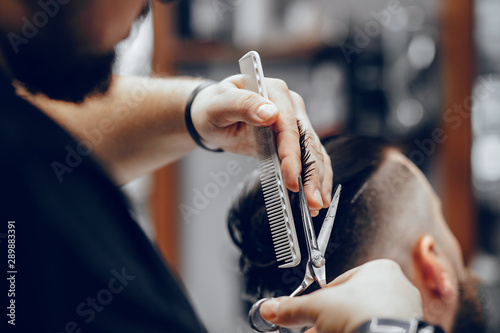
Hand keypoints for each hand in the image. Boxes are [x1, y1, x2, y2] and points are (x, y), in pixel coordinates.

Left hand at [191, 75, 332, 214]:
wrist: (212, 114)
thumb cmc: (214, 107)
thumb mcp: (220, 104)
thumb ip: (243, 105)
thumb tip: (269, 113)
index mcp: (275, 91)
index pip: (289, 125)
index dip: (292, 153)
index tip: (292, 177)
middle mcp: (291, 105)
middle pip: (307, 141)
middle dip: (311, 173)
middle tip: (312, 200)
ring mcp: (295, 123)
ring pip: (314, 152)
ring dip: (318, 180)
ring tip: (317, 204)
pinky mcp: (294, 140)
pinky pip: (310, 159)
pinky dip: (315, 178)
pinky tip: (317, 196)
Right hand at [259, 260, 422, 332]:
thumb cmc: (363, 315)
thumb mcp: (317, 307)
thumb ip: (292, 307)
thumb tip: (272, 308)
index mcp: (379, 269)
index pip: (339, 283)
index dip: (320, 300)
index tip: (310, 313)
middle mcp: (397, 288)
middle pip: (352, 304)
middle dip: (330, 319)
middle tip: (315, 329)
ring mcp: (405, 313)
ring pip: (364, 319)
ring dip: (343, 327)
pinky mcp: (405, 330)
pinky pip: (377, 329)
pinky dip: (361, 332)